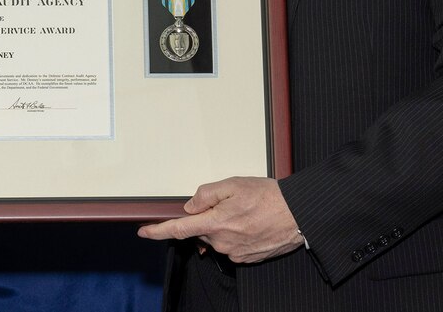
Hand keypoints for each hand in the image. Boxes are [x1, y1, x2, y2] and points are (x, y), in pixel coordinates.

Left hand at [137, 176, 301, 263]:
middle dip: (206, 218)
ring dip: (222, 226)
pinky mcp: (246, 258)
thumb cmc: (268, 197)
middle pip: (201, 231)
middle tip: (228, 204)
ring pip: (216, 238)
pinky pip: (230, 246)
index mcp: (216, 223)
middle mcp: (223, 242)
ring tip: (244, 212)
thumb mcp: (233, 184)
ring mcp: (234, 253)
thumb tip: (190, 206)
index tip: (144, 232)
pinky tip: (249, 224)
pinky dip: (235, 235)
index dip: (158, 231)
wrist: (297, 215)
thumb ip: (206, 194)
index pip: (179, 229)